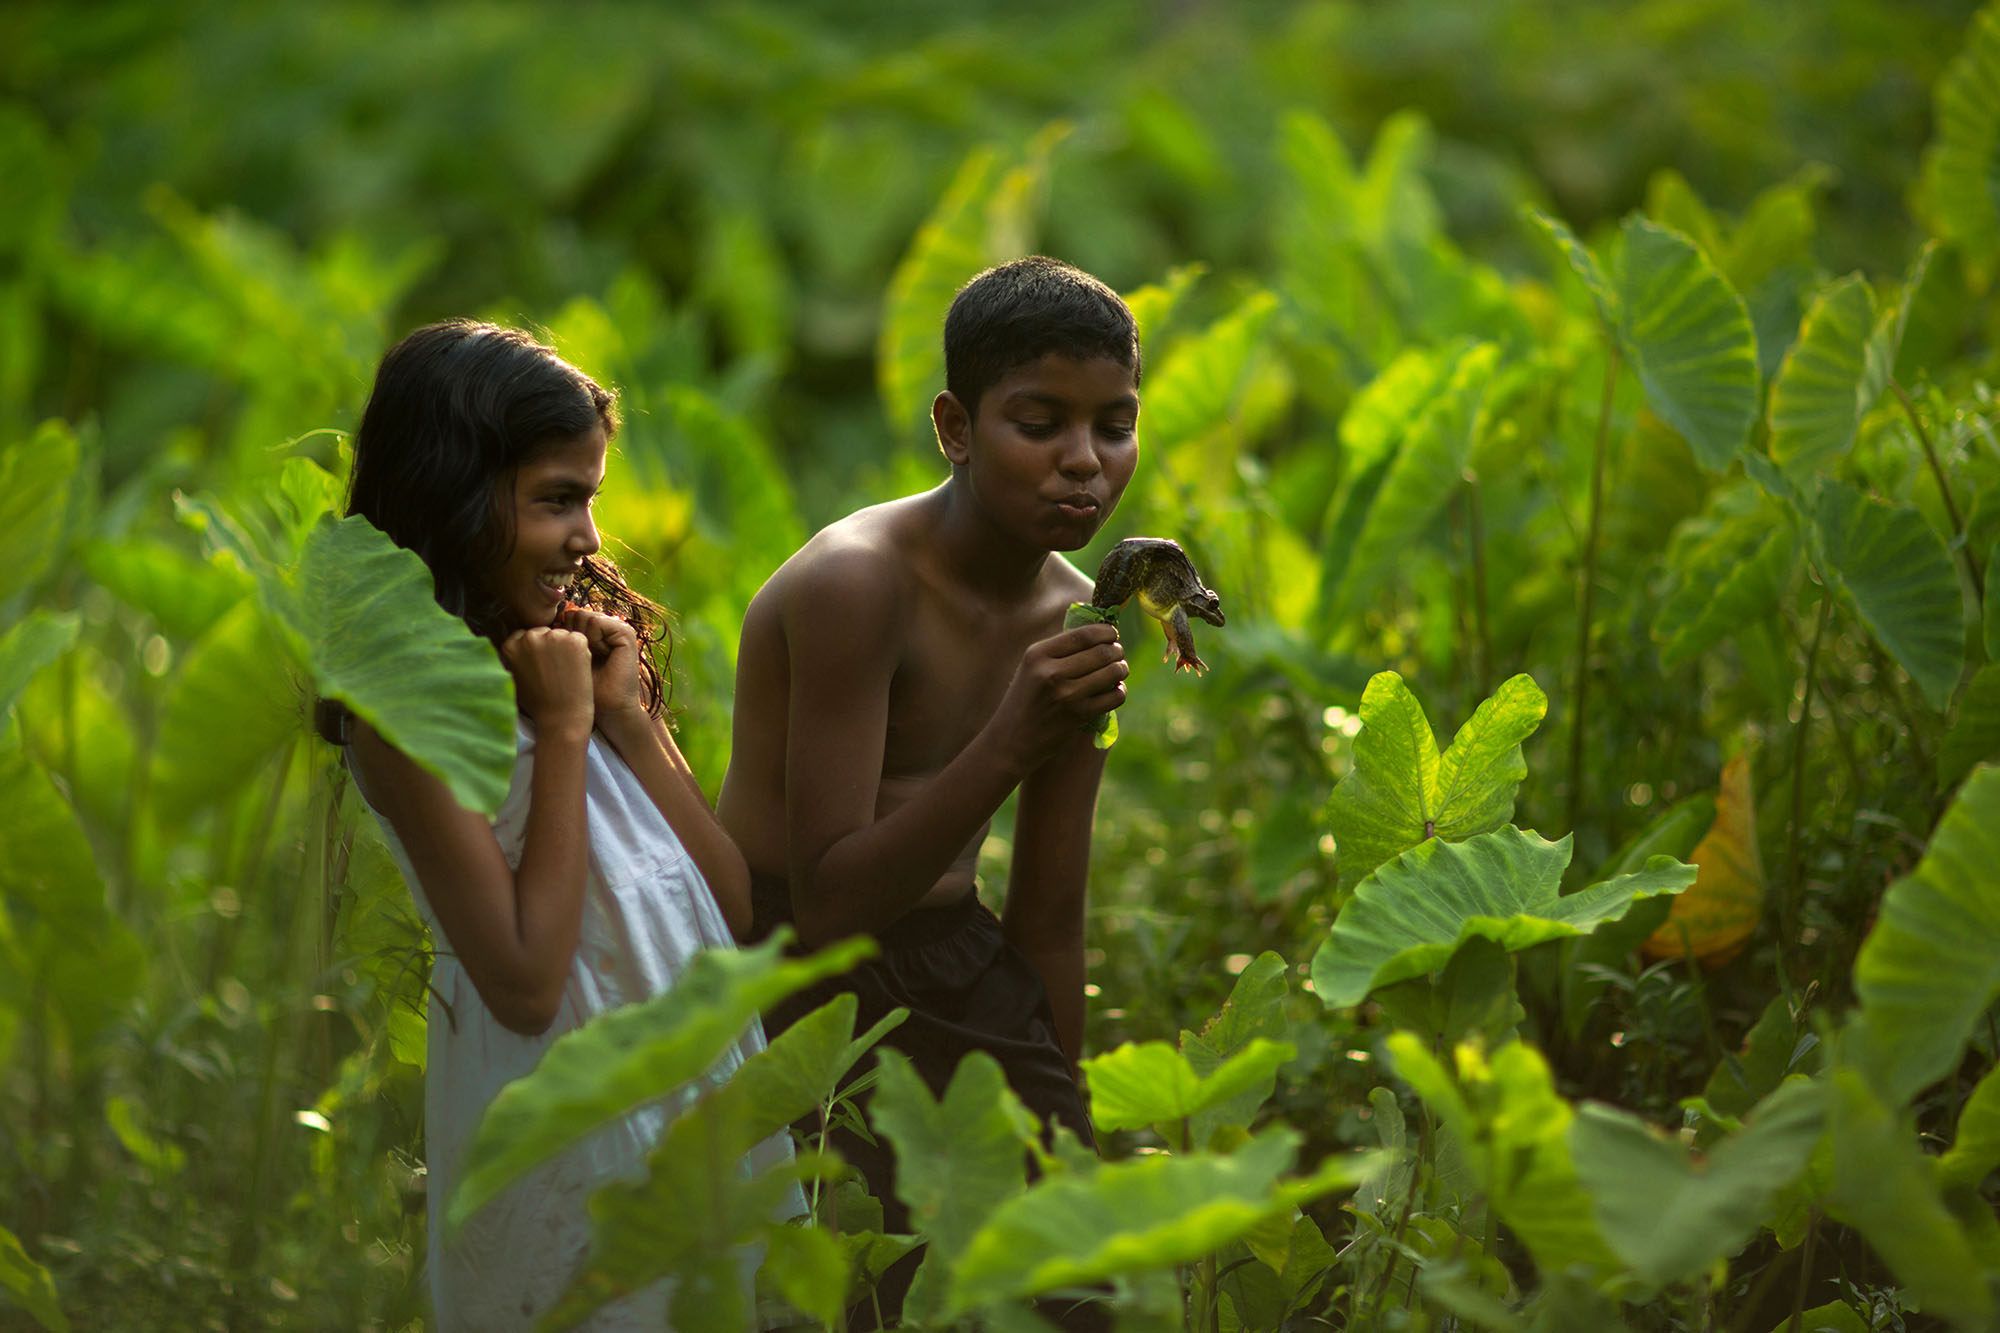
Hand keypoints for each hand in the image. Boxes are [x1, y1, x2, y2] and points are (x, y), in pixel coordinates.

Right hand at [500, 626, 593, 736]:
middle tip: (554, 670)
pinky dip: (580, 651)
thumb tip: (517, 643)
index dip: (535, 650)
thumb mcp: (514, 677)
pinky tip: (576, 670)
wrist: (561, 717)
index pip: (524, 636)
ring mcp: (552, 637)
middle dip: (549, 646)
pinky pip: (578, 639)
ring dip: (565, 647)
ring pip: (561, 634)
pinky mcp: (574, 640)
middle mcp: (529, 637)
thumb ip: (514, 657)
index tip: (540, 665)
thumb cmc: (538, 703)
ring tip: (564, 672)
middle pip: (543, 632)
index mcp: (511, 645)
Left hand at [559, 606, 646, 722]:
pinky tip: (596, 653)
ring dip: (579, 638)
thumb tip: (548, 617)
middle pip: (575, 613)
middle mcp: (607, 628)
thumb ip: (561, 637)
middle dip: (570, 634)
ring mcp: (617, 629)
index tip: (568, 658)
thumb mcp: (568, 658)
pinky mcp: (626, 633)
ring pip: (583, 615)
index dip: (562, 634)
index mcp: (594, 632)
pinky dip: (591, 638)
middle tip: (580, 658)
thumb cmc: (582, 689)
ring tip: (589, 657)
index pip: (569, 616)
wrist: (607, 707)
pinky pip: (596, 622)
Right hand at [989, 623, 1127, 774]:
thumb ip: (1059, 650)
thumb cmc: (1025, 701)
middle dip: (1116, 651)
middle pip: (1102, 652)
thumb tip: (1098, 632)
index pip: (1084, 634)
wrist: (1010, 741)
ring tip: (1119, 670)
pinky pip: (1114, 696)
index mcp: (1037, 654)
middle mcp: (1051, 672)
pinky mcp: (1078, 715)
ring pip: (1112, 672)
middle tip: (1118, 654)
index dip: (1106, 631)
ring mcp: (1066, 695)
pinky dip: (1120, 691)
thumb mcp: (1031, 668)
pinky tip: (1115, 691)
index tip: (1112, 634)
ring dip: (1121, 669)